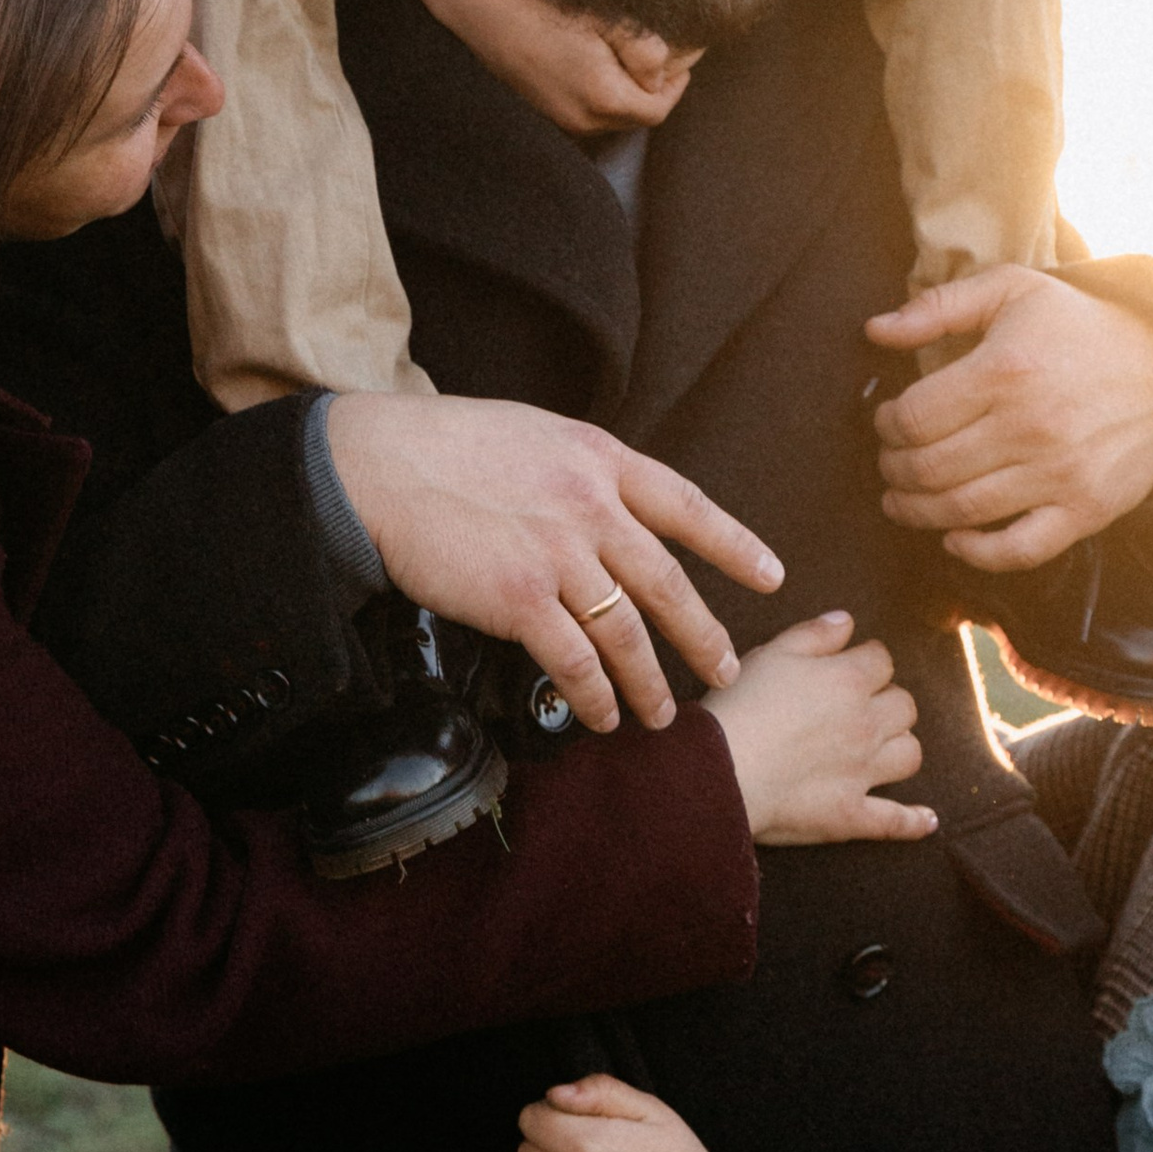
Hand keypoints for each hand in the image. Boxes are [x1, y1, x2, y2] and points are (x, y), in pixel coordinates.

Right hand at [321, 391, 779, 731]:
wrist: (379, 467)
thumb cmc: (445, 448)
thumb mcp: (534, 436)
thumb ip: (581, 472)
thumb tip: (611, 503)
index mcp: (600, 460)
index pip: (686, 505)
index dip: (735, 544)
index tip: (772, 576)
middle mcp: (592, 506)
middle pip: (668, 582)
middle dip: (704, 635)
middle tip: (726, 670)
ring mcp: (559, 553)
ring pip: (628, 632)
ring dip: (650, 682)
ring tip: (663, 714)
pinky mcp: (521, 599)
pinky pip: (575, 661)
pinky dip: (596, 695)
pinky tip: (602, 715)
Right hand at [699, 611, 934, 844]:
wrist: (721, 769)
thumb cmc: (741, 706)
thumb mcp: (772, 653)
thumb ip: (815, 634)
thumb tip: (847, 622)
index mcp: (848, 681)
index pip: (882, 660)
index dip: (867, 660)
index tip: (852, 665)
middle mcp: (866, 724)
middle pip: (904, 705)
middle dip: (887, 701)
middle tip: (861, 707)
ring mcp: (863, 773)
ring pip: (909, 754)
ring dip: (900, 746)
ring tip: (882, 747)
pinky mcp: (852, 815)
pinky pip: (896, 821)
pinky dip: (915, 822)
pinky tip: (927, 820)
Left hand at [866, 266, 1152, 571]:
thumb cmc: (1079, 327)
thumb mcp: (1012, 290)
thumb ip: (939, 306)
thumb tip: (875, 330)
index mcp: (1005, 371)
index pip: (915, 418)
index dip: (887, 427)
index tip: (887, 425)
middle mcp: (1029, 427)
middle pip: (929, 469)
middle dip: (893, 470)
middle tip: (890, 464)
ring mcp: (1059, 475)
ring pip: (960, 511)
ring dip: (917, 511)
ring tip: (904, 499)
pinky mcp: (1085, 510)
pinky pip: (1019, 551)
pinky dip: (977, 554)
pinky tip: (954, 538)